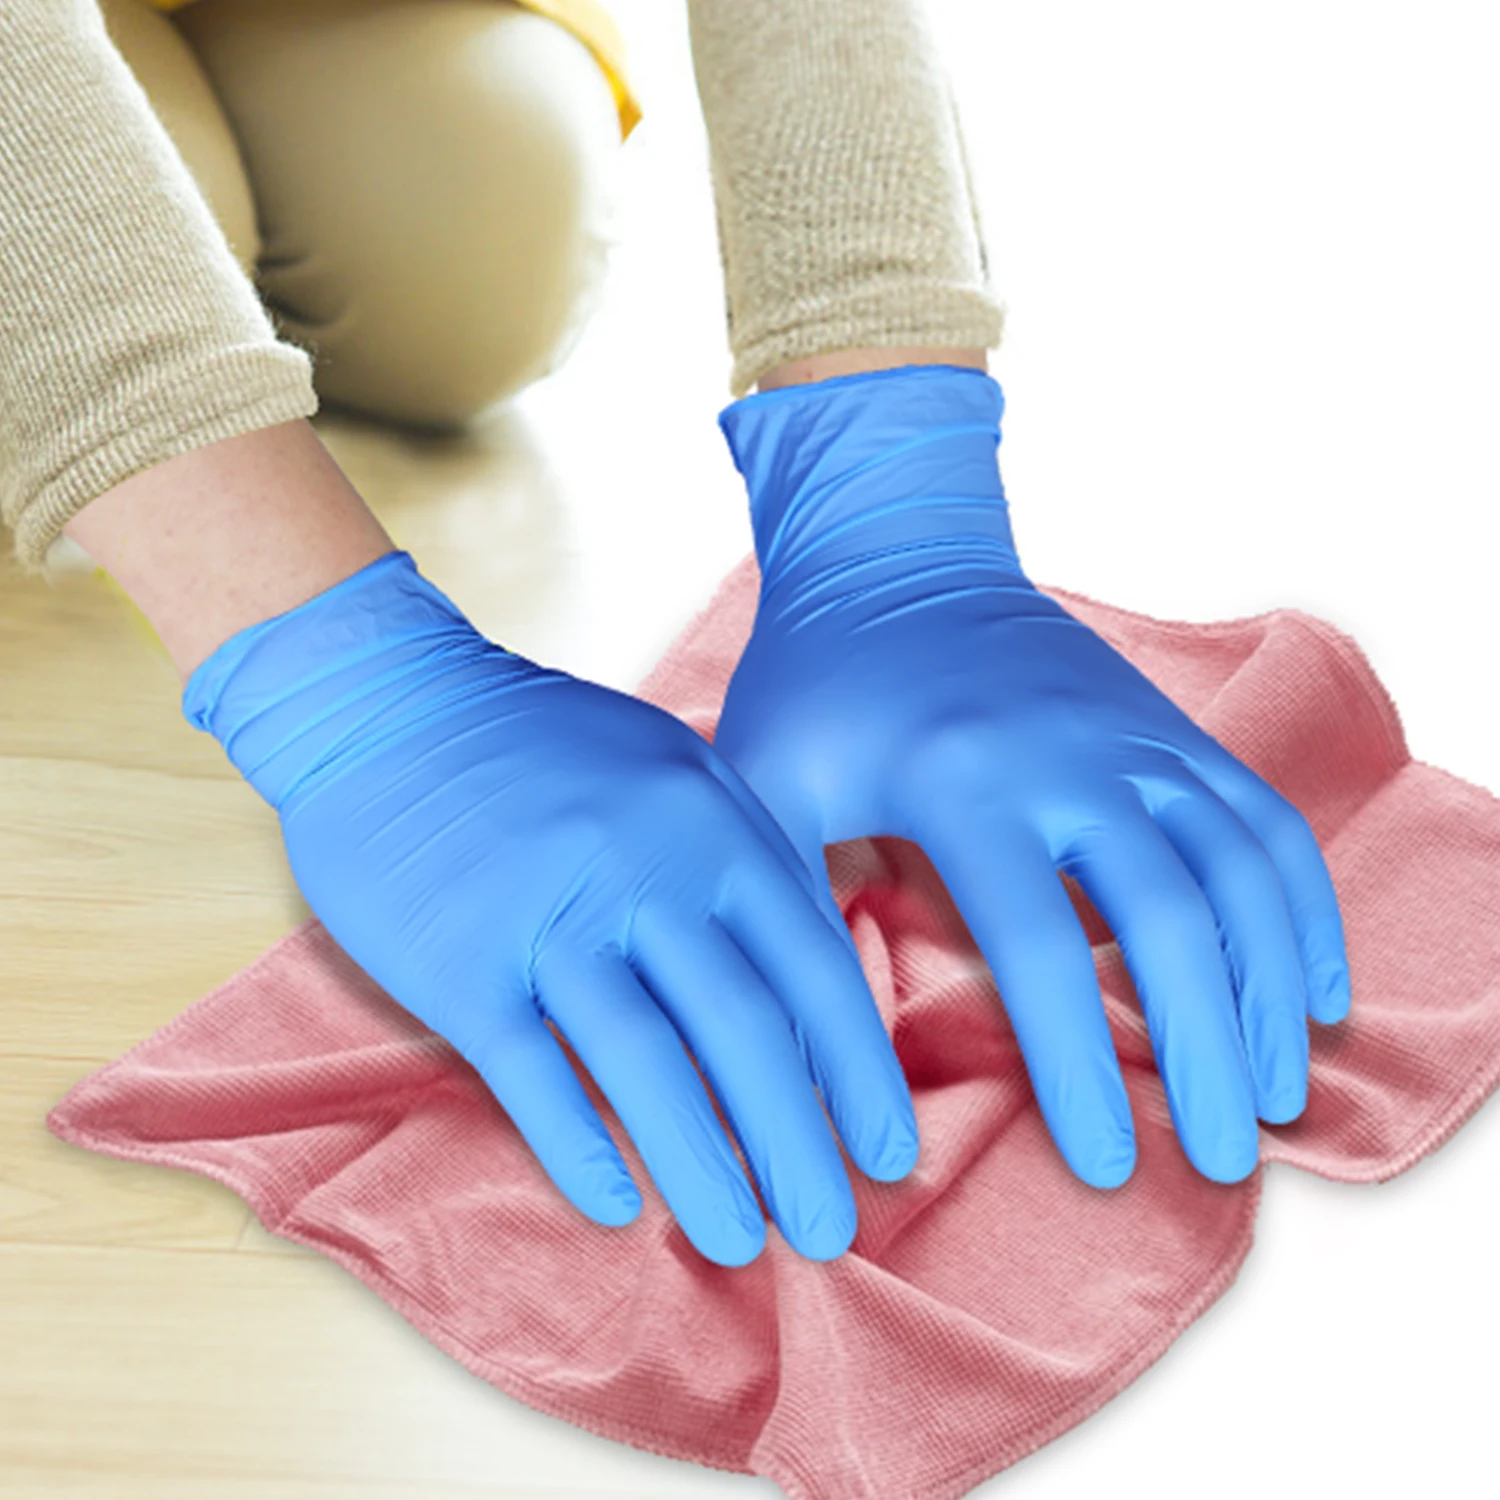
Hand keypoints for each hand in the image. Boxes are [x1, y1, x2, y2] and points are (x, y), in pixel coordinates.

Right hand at [184, 550, 918, 1264]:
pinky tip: (613, 1208)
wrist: (390, 704)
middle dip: (796, 1143)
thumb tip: (809, 980)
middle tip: (831, 1231)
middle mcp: (642, 871)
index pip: (811, 966)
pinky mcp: (461, 960)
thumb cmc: (545, 746)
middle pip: (742, 1029)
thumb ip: (746, 858)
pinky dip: (574, 1146)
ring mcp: (549, 916)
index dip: (858, 1071)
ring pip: (644, 1062)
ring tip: (738, 1245)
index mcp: (708, 825)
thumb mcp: (673, 767)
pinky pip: (528, 1071)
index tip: (889, 1155)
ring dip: (698, 1166)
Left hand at [712, 364, 1350, 1186]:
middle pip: (1170, 914)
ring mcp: (1131, 731)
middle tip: (1221, 1158)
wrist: (890, 550)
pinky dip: (1300, 908)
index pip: (1038, 943)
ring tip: (1275, 1097)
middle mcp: (1068, 750)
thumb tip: (796, 1058)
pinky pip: (1262, 819)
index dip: (1079, 1064)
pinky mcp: (1167, 725)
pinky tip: (1310, 989)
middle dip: (1203, 1048)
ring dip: (1269, 990)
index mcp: (959, 775)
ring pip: (1238, 869)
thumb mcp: (761, 785)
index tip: (1107, 1164)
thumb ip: (783, 910)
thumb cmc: (815, 679)